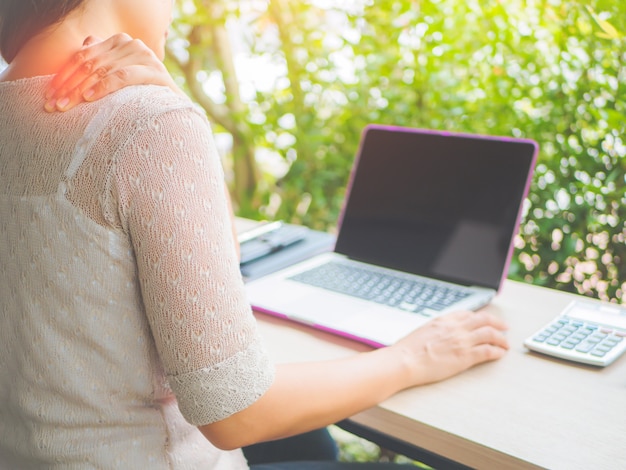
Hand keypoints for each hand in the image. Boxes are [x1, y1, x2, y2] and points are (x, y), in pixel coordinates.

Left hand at [45, 33, 183, 111]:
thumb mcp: (117, 78)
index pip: (83, 57)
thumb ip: (102, 60)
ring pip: (103, 71)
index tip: (49, 96)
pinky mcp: (156, 72)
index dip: (63, 76)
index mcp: (120, 42)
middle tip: (53, 106)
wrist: (176, 114)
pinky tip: (89, 98)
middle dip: (68, 86)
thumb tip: (84, 44)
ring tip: (66, 106)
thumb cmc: (143, 99)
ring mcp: (146, 57)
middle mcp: (133, 44)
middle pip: (90, 64)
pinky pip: (122, 77)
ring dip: (80, 90)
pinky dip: (103, 87)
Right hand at [391, 310, 508, 385]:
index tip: (485, 320)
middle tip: (504, 327)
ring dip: (501, 338)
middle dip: (497, 323)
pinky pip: (487, 351)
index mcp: (444, 320)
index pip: (468, 314)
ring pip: (490, 334)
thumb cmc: (408, 350)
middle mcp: (455, 327)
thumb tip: (438, 335)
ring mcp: (461, 341)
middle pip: (483, 320)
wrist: (405, 360)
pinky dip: (497, 351)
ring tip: (505, 343)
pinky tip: (500, 354)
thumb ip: (435, 330)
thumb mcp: (422, 331)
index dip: (480, 317)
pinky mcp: (465, 356)